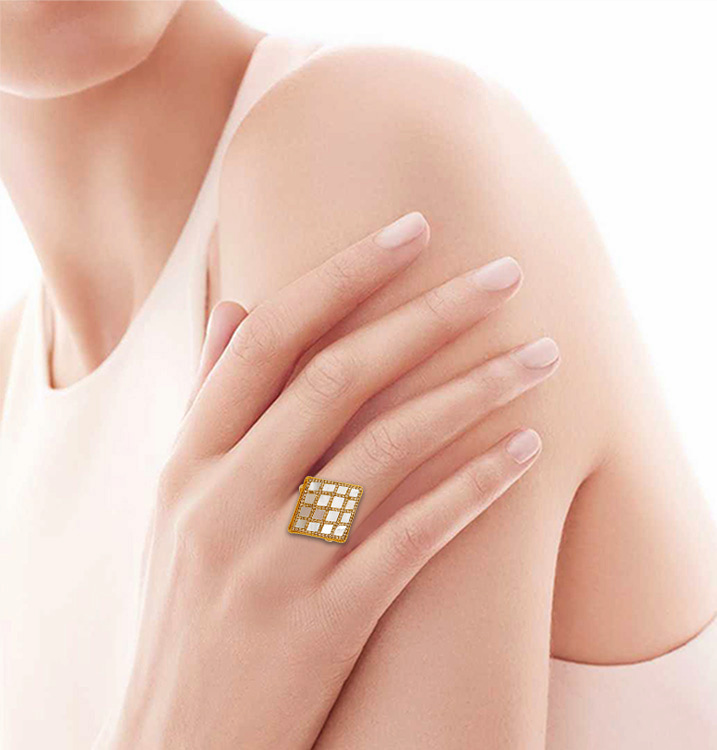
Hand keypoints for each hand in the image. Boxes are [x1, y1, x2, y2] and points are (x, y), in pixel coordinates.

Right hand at [105, 212, 559, 748]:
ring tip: (539, 356)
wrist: (181, 742)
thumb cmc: (186, 612)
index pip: (269, 339)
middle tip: (505, 274)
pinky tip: (524, 453)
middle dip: (430, 315)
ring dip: (475, 393)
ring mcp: (274, 564)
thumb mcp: (175, 502)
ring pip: (388, 448)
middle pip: (339, 377)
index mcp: (188, 461)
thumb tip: (240, 307)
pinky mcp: (325, 625)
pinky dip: (474, 489)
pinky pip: (413, 538)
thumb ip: (211, 402)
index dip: (344, 275)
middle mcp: (226, 499)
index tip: (413, 230)